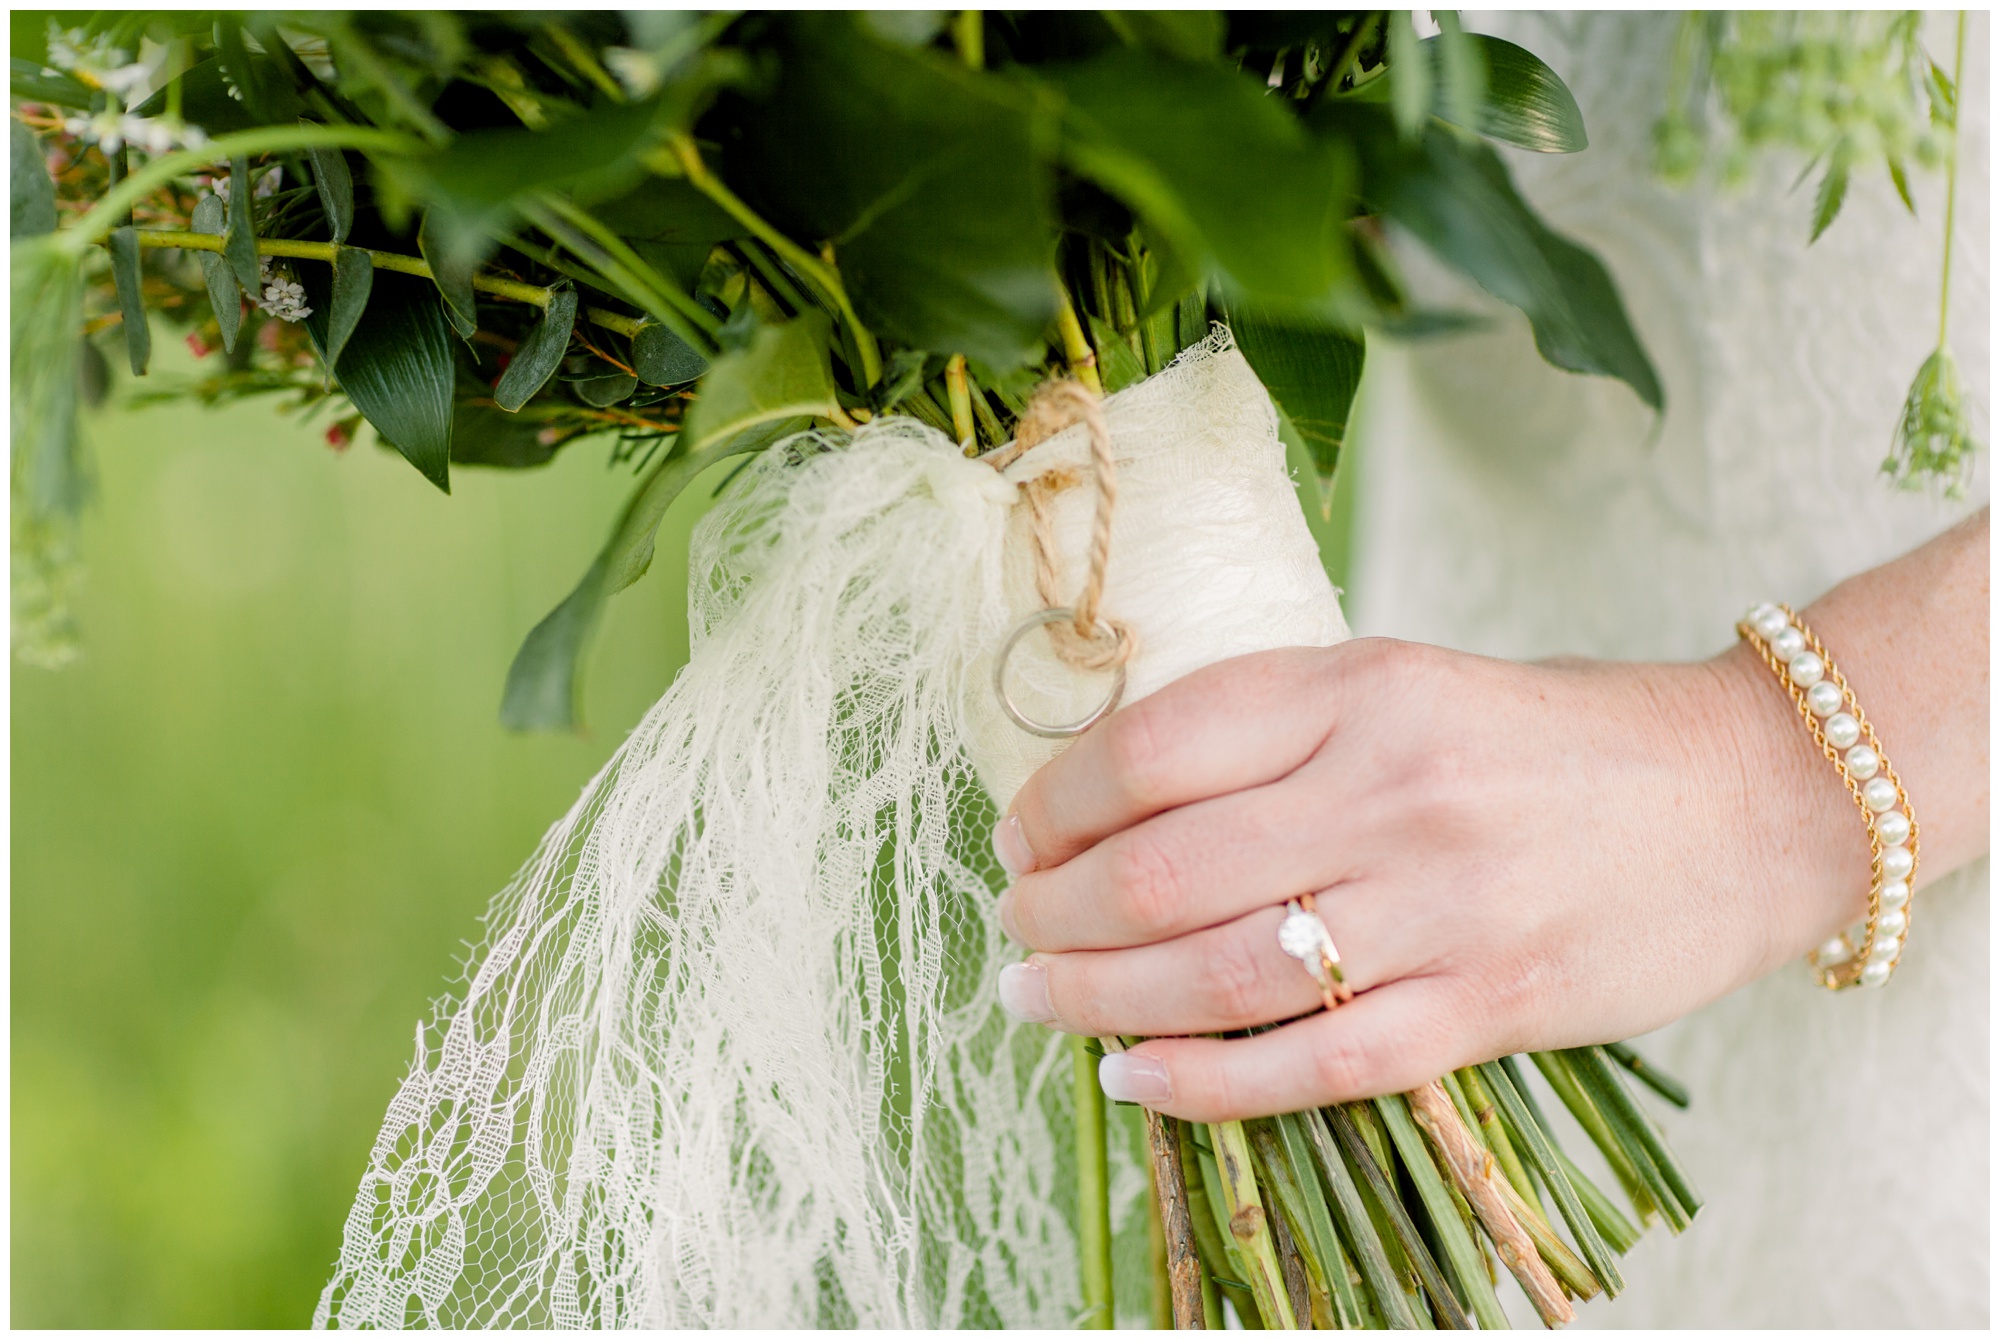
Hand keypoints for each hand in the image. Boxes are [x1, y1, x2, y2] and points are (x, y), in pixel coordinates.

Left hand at [990, 637, 1867, 1122]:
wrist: (1746, 797)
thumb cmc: (1550, 740)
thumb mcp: (1403, 683)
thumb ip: (1272, 729)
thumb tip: (1105, 800)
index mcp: (1360, 687)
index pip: (1149, 747)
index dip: (1053, 802)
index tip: (1019, 836)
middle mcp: (1391, 790)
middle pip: (1160, 869)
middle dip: (1051, 912)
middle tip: (1013, 929)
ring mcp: (1443, 906)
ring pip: (1218, 974)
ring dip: (1097, 998)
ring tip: (1037, 998)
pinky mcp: (1491, 1006)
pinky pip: (1314, 1066)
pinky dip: (1202, 1083)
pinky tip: (1131, 1075)